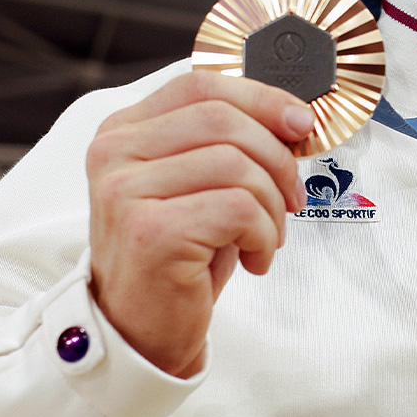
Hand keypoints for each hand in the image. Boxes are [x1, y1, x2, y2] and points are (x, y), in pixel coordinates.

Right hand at [86, 71, 311, 376]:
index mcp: (124, 132)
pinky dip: (264, 236)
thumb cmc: (178, 257)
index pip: (201, 86)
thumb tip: (293, 115)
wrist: (140, 330)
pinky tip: (253, 258)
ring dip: (272, 205)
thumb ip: (228, 143)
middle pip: (224, 120)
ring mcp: (126, 191)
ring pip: (237, 164)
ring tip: (265, 237)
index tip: (300, 124)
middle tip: (292, 198)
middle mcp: (115, 154)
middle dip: (277, 159)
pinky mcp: (150, 231)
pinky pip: (239, 209)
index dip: (262, 98)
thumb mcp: (199, 186)